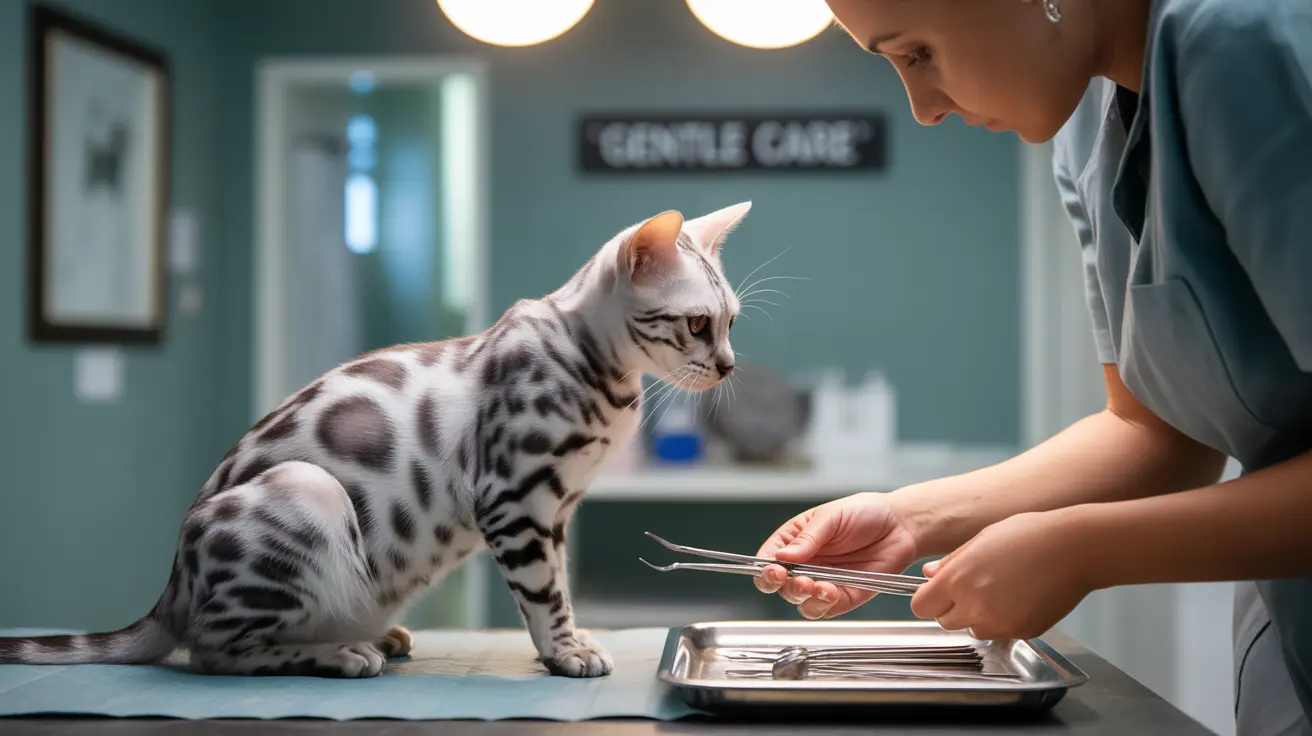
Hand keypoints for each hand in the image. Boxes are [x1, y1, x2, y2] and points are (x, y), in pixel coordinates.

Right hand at [754, 492, 919, 619]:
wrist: (901, 526)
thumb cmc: (865, 512)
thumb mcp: (831, 516)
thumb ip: (807, 538)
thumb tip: (782, 555)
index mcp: (795, 540)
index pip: (767, 559)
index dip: (765, 569)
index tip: (775, 570)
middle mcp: (805, 564)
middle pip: (780, 586)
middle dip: (786, 586)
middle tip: (800, 580)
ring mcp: (823, 582)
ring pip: (800, 602)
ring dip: (805, 598)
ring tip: (819, 586)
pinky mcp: (844, 597)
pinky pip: (826, 609)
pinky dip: (825, 605)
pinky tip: (832, 592)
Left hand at [911, 510, 1093, 640]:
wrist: (1073, 549)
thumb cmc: (1028, 535)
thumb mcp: (980, 540)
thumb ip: (951, 562)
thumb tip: (929, 574)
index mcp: (957, 580)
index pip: (921, 606)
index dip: (928, 598)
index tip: (937, 592)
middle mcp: (975, 606)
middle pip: (945, 622)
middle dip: (953, 608)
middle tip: (973, 587)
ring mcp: (999, 623)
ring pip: (973, 630)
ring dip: (978, 617)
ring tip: (1000, 590)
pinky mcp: (1022, 632)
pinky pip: (1001, 633)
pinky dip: (1005, 621)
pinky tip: (1020, 597)